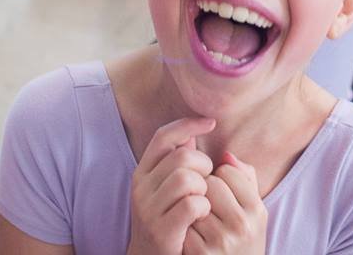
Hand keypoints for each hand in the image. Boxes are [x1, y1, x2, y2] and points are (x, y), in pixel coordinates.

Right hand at [127, 117, 215, 254]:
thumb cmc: (168, 220)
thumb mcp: (166, 189)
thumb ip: (178, 163)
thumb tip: (191, 136)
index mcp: (143, 172)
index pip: (163, 136)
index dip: (188, 124)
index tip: (211, 122)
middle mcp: (141, 187)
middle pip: (182, 156)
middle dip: (203, 165)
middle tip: (206, 182)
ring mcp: (148, 209)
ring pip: (187, 178)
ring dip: (203, 188)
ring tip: (203, 200)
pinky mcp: (161, 230)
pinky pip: (192, 205)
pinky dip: (203, 207)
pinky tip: (201, 215)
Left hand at [184, 152, 266, 254]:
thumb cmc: (242, 238)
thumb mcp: (252, 210)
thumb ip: (244, 178)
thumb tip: (226, 155)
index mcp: (256, 210)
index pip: (228, 171)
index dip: (219, 178)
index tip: (221, 191)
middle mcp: (242, 225)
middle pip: (209, 184)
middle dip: (204, 190)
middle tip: (208, 204)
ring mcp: (221, 240)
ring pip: (194, 201)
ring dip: (193, 207)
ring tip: (201, 220)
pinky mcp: (201, 253)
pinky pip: (184, 223)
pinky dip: (185, 226)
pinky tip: (192, 235)